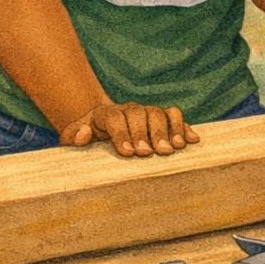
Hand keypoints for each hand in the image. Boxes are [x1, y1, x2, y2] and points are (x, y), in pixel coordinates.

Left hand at [59, 101, 200, 155]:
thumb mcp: (72, 138)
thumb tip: (84, 133)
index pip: (114, 118)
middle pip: (139, 114)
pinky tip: (192, 140)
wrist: (98, 126)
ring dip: (168, 130)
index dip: (122, 134)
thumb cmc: (86, 138)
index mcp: (104, 114)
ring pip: (159, 113)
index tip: (129, 154)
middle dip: (146, 134)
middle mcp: (127, 109)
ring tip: (173, 149)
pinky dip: (184, 126)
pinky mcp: (159, 117)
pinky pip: (174, 115)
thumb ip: (73, 136)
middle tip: (150, 154)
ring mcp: (145, 112)